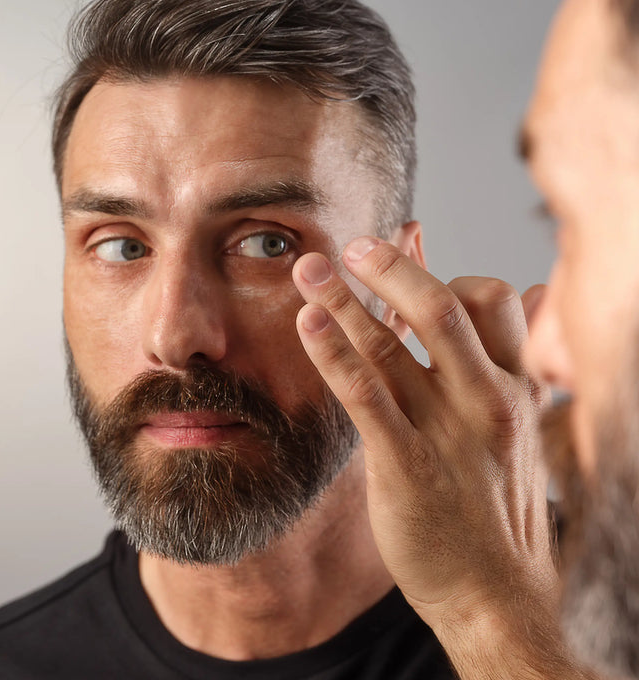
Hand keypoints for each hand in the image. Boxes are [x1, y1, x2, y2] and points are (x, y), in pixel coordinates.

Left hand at [292, 237, 559, 658]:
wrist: (497, 594)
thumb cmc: (497, 502)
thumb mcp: (516, 422)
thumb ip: (505, 357)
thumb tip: (530, 293)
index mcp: (514, 385)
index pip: (488, 300)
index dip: (441, 268)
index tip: (400, 247)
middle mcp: (486, 399)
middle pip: (440, 309)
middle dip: (391, 268)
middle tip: (351, 245)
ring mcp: (446, 431)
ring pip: (392, 348)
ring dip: (343, 300)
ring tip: (307, 267)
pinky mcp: (407, 465)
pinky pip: (366, 396)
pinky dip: (334, 353)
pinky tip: (308, 323)